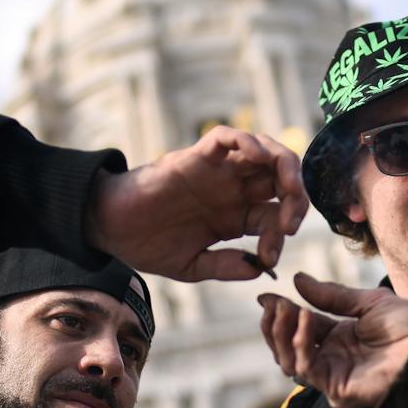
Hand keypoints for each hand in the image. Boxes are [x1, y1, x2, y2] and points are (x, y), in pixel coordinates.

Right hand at [86, 126, 306, 280]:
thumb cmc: (148, 245)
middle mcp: (233, 190)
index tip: (269, 258)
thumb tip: (261, 269)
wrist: (109, 229)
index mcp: (237, 216)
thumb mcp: (193, 266)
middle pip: (282, 179)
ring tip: (288, 188)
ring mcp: (217, 172)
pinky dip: (247, 140)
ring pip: (265, 151)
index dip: (280, 237)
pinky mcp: (195, 158)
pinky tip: (255, 156)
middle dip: (297, 197)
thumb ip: (226, 266)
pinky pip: (227, 137)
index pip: (276, 217)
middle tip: (291, 223)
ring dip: (285, 165)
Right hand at [259, 273, 407, 407]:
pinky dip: (299, 344)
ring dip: (282, 334)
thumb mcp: (368, 302)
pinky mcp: (337, 391)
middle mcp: (333, 359)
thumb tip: (297, 280)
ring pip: (290, 361)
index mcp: (340, 339)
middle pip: (288, 347)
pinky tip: (304, 319)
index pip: (300, 327)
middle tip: (272, 304)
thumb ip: (332, 295)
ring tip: (287, 308)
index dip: (282, 312)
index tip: (265, 296)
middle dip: (276, 325)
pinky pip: (307, 369)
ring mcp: (334, 377)